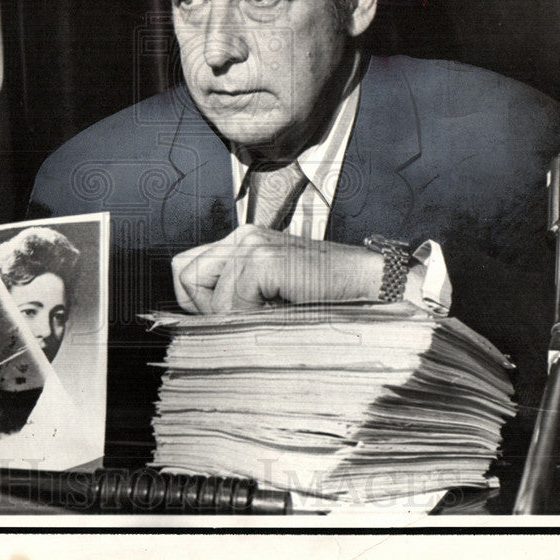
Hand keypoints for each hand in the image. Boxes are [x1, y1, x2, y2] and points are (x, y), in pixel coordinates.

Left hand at [171, 225, 381, 312]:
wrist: (374, 292)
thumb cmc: (331, 301)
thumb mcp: (273, 299)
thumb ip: (238, 299)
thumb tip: (201, 322)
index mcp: (243, 243)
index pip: (187, 270)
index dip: (202, 303)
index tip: (235, 317)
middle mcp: (243, 237)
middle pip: (185, 276)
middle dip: (209, 309)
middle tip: (250, 317)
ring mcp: (252, 244)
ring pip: (205, 295)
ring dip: (235, 317)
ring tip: (273, 313)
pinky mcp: (263, 259)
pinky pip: (230, 304)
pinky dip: (252, 319)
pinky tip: (282, 312)